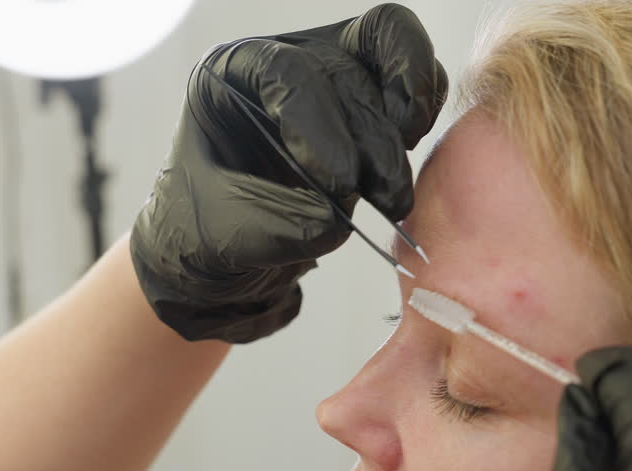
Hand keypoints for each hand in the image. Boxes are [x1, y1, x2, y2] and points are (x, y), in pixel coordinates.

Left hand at [131, 4, 447, 342]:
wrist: (221, 251)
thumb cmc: (206, 232)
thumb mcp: (225, 235)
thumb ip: (277, 224)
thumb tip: (336, 219)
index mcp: (229, 75)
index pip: (287, 74)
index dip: (321, 126)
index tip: (340, 185)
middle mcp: (281, 58)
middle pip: (345, 68)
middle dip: (372, 138)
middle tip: (385, 200)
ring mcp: (328, 70)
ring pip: (388, 56)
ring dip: (406, 121)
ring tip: (396, 194)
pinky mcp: (367, 95)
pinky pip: (413, 74)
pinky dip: (425, 105)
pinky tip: (412, 153)